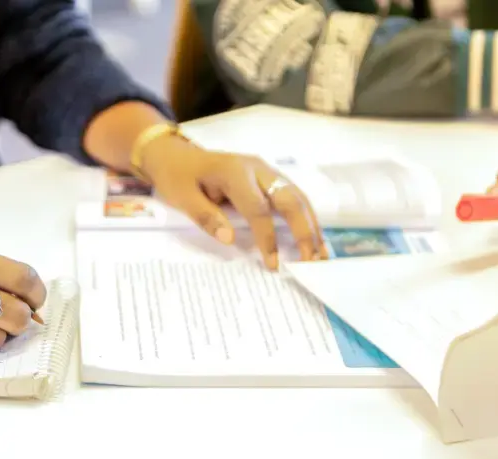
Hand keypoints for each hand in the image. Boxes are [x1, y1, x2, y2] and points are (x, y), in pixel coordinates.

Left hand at [138, 135, 327, 268]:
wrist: (176, 154)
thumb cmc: (177, 177)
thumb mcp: (181, 197)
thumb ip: (205, 217)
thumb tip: (230, 239)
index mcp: (234, 172)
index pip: (258, 209)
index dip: (267, 238)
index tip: (272, 264)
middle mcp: (256, 168)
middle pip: (289, 199)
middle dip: (304, 231)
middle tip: (312, 260)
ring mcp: (265, 171)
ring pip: (297, 196)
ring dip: (312, 225)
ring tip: (322, 254)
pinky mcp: (268, 178)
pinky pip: (293, 196)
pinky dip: (306, 217)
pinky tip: (314, 237)